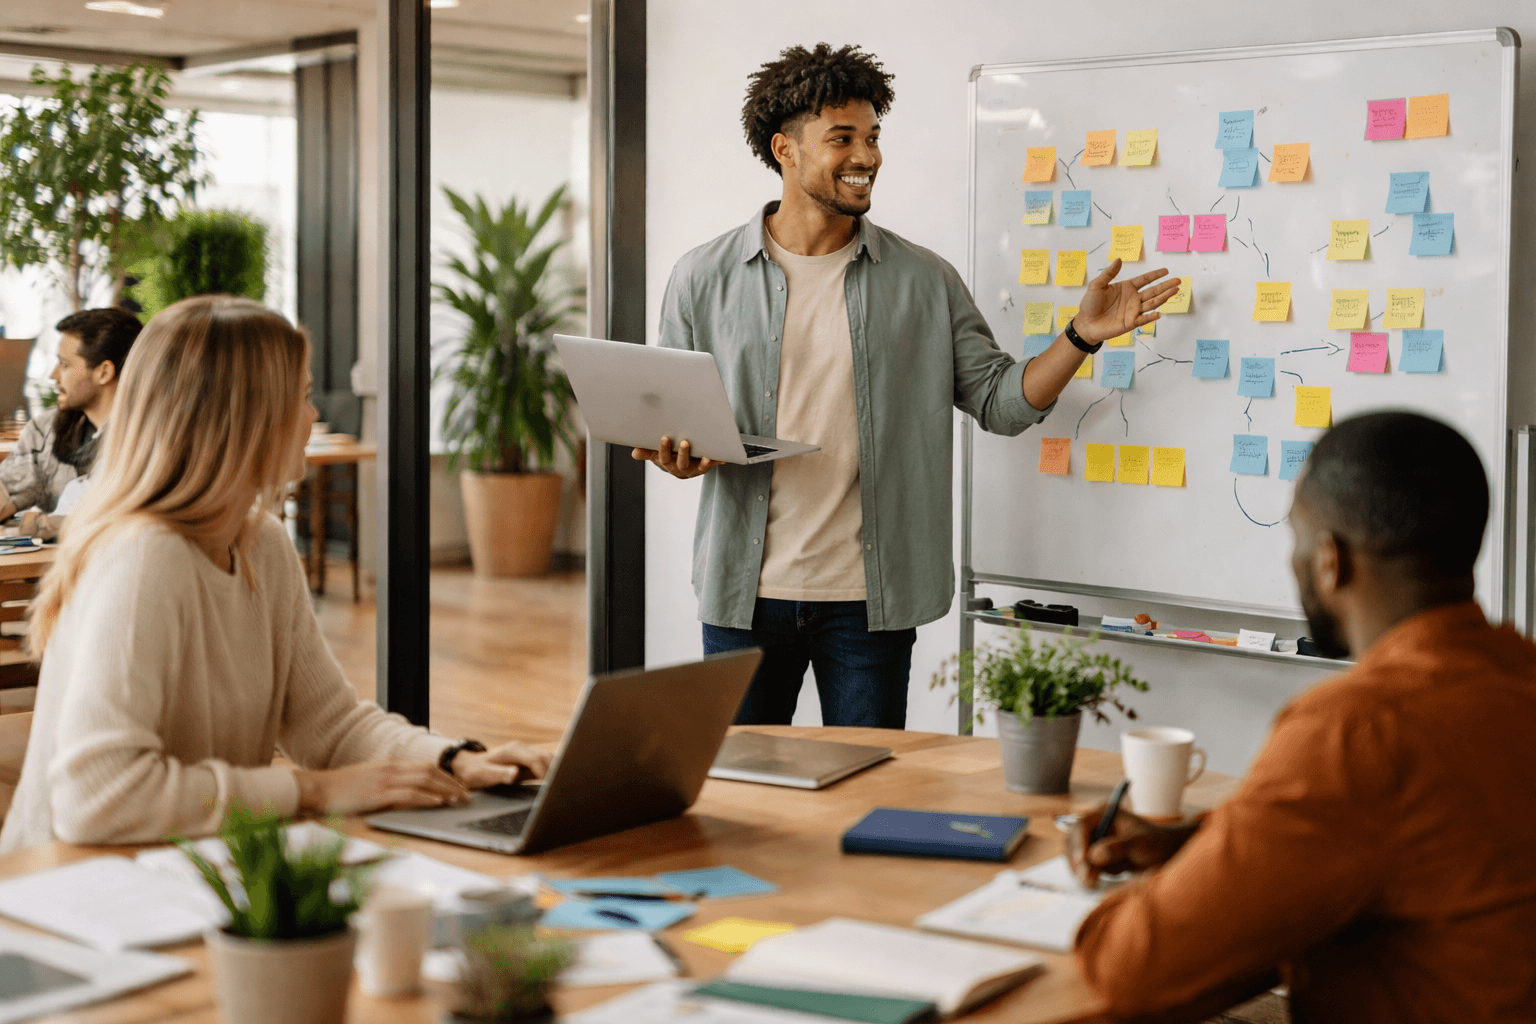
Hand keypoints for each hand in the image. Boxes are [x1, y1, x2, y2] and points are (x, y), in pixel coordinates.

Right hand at [294, 759, 469, 815]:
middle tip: (466, 793)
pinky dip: (428, 797)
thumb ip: (390, 777)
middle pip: (431, 770)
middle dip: (452, 782)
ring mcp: (386, 780)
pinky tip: (440, 802)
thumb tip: (408, 786)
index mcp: (390, 763)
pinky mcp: (379, 794)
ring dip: (446, 789)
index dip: (446, 775)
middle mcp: (391, 767)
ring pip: (425, 780)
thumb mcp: (371, 776)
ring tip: (459, 798)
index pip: (426, 765)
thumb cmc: (343, 787)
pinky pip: (410, 794)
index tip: (458, 785)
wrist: (319, 788)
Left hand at [450, 741, 552, 788]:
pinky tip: (552, 784)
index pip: (536, 759)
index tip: (549, 787)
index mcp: (512, 751)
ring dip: (554, 771)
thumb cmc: (474, 772)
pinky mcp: (527, 762)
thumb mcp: (483, 775)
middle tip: (556, 790)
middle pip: (546, 757)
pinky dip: (551, 772)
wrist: (469, 767)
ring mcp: (525, 755)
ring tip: (556, 789)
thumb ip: (499, 774)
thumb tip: (515, 773)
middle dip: (553, 772)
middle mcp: (521, 750)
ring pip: (548, 759)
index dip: (545, 772)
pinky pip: (544, 764)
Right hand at [631, 435, 718, 479]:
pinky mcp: (705, 467)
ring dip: (703, 462)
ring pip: (698, 467)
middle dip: (682, 454)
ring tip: (707, 455)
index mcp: (667, 464)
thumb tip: (634, 453)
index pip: (664, 458)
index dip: (663, 449)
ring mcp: (694, 470)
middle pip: (681, 464)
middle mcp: (680, 469)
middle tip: (684, 442)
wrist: (683, 461)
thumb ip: (647, 452)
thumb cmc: (668, 454)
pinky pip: (712, 465)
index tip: (664, 438)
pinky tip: (724, 459)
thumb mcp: (656, 453)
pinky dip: (718, 462)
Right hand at [1066, 803, 1198, 887]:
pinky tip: (1104, 878)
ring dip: (1083, 871)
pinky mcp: (1094, 856)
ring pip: (1076, 857)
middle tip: (1087, 879)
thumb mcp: (1139, 843)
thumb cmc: (1154, 842)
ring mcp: (1093, 841)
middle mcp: (1094, 825)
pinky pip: (1084, 867)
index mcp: (1103, 813)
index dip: (1079, 843)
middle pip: (1072, 841)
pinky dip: (1090, 875)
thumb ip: (1117, 848)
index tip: (1083, 860)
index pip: (1081, 825)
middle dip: (1077, 861)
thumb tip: (1094, 856)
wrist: (1163, 854)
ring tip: (1095, 883)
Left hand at [1071, 259, 1182, 343]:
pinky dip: (1152, 316)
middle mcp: (1133, 298)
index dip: (1155, 275)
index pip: (1145, 280)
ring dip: (1164, 297)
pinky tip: (1159, 312)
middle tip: (1178, 281)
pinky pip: (1144, 319)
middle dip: (1166, 286)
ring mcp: (1133, 311)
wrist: (1085, 323)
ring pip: (1152, 303)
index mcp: (1127, 288)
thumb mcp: (1097, 285)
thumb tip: (1119, 259)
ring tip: (1175, 290)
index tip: (1166, 271)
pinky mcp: (1130, 323)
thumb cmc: (1090, 304)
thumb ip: (1108, 273)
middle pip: (1153, 291)